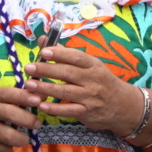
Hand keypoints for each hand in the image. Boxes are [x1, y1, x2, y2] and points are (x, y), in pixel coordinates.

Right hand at [0, 86, 41, 151]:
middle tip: (36, 124)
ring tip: (24, 137)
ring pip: (9, 136)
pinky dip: (8, 147)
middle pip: (11, 115)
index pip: (8, 94)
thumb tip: (39, 95)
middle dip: (29, 120)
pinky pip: (2, 148)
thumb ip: (9, 97)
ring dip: (22, 138)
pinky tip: (7, 143)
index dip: (24, 96)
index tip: (38, 100)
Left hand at [25, 48, 145, 136]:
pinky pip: (69, 110)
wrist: (123, 106)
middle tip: (29, 68)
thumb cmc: (101, 82)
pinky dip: (55, 108)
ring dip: (46, 88)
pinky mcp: (87, 112)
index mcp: (94, 65)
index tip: (44, 52)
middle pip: (68, 73)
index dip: (60, 54)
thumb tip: (44, 40)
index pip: (77, 57)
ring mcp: (91, 97)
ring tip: (29, 85)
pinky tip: (41, 105)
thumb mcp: (90, 66)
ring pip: (66, 91)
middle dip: (47, 70)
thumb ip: (65, 54)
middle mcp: (93, 80)